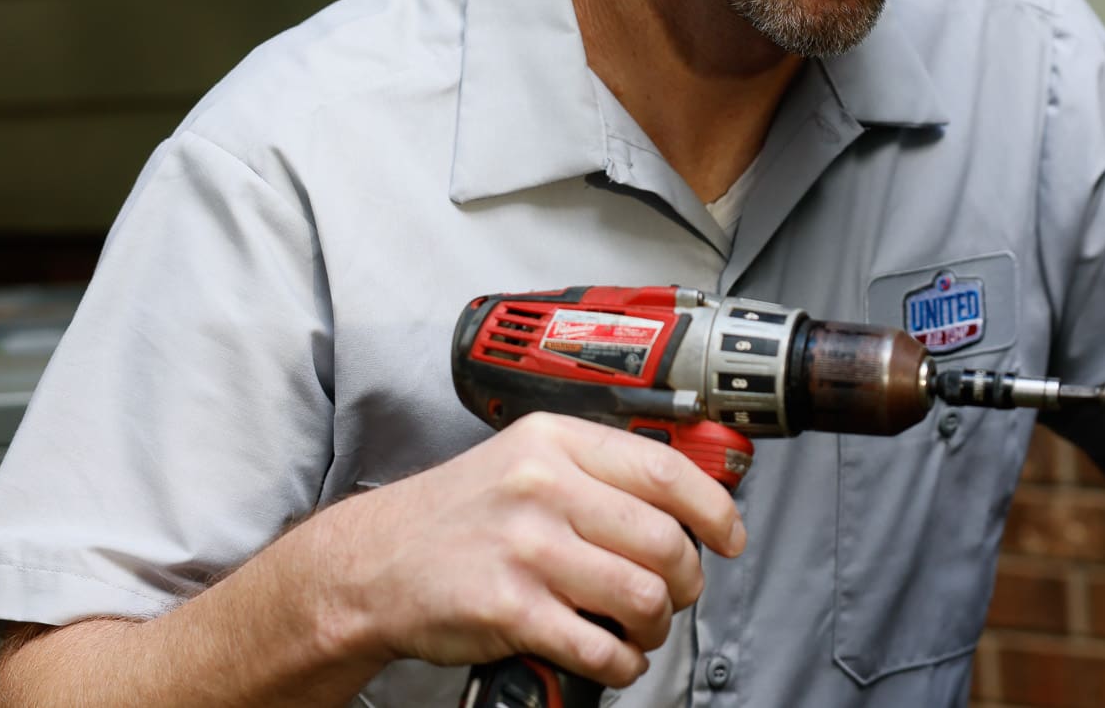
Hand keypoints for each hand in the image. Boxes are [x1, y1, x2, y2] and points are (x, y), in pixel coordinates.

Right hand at [322, 413, 745, 687]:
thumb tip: (682, 498)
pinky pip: (598, 647)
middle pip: (663, 539)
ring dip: (655, 626)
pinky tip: (611, 655)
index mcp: (553, 441)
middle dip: (686, 579)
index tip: (729, 535)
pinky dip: (621, 663)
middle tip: (676, 592)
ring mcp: (526, 549)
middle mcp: (542, 488)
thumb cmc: (456, 515)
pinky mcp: (510, 608)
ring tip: (639, 628)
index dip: (714, 509)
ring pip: (642, 596)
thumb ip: (594, 470)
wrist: (375, 562)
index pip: (664, 469)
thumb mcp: (523, 460)